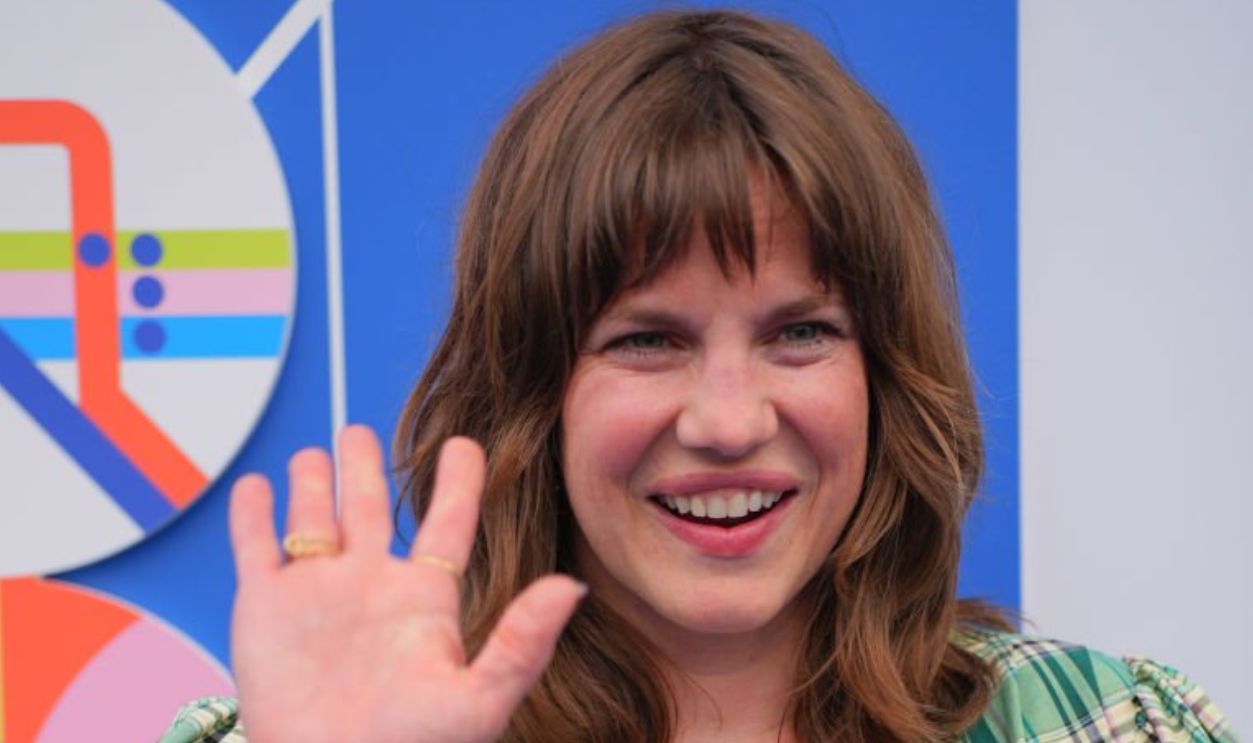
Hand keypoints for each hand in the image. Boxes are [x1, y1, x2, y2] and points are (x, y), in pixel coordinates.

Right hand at [229, 426, 585, 742]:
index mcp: (424, 598)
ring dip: (313, 484)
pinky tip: (256, 488)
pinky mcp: (263, 609)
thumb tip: (573, 586)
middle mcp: (370, 586)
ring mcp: (316, 594)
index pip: (447, 524)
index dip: (458, 483)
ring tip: (316, 451)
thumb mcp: (480, 699)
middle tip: (358, 432)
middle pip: (368, 509)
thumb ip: (524, 640)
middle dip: (362, 468)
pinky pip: (256, 549)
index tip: (463, 444)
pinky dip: (252, 516)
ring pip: (314, 520)